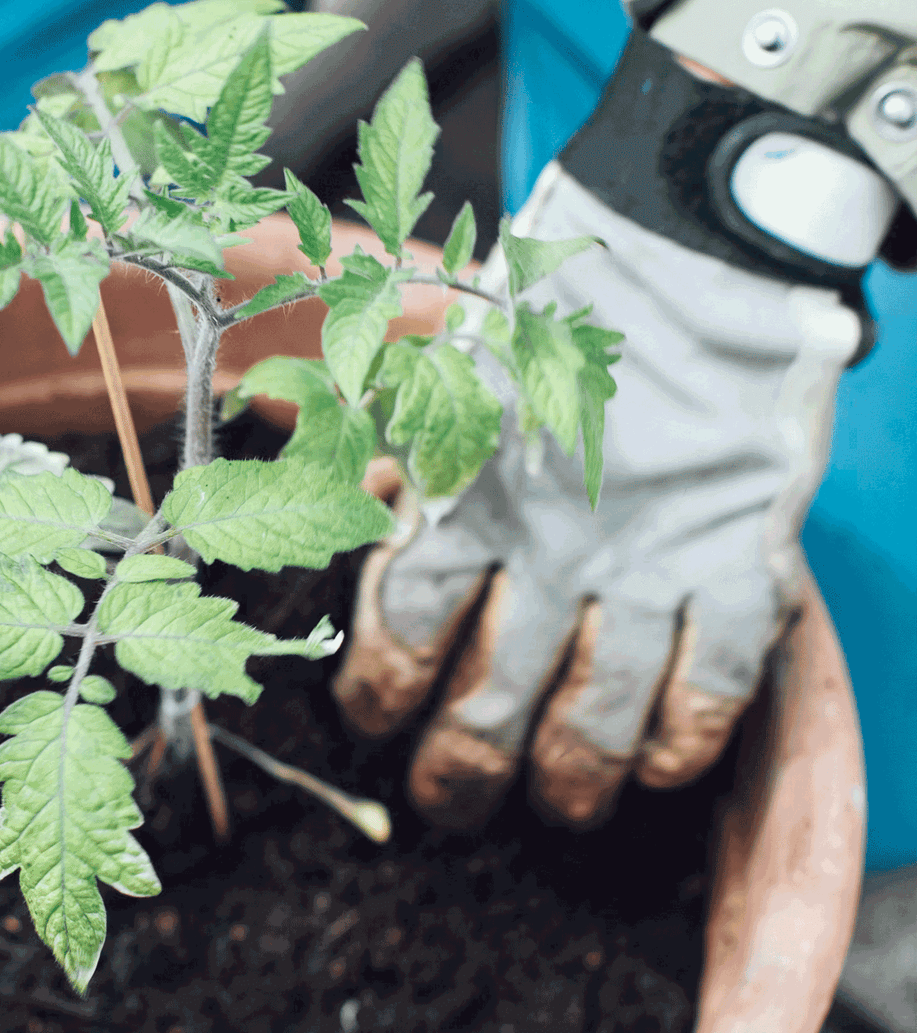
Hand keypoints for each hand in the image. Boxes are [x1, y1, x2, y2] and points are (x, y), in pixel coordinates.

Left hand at [333, 159, 862, 827]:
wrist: (689, 243)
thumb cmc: (549, 299)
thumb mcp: (437, 360)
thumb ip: (380, 439)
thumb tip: (308, 482)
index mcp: (464, 490)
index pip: (406, 624)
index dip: (382, 687)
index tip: (374, 716)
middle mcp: (549, 542)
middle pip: (494, 695)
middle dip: (463, 768)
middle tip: (451, 802)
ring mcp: (649, 556)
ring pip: (600, 711)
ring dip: (573, 775)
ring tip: (560, 805)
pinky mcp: (740, 554)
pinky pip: (715, 679)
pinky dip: (686, 735)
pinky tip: (660, 761)